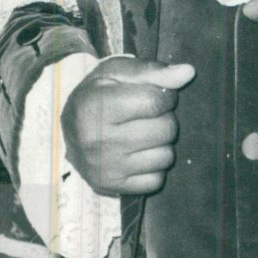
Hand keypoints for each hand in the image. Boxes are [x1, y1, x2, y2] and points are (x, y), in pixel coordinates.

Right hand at [61, 57, 196, 196]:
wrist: (70, 132)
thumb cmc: (97, 96)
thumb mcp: (116, 73)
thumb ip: (151, 71)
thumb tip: (187, 72)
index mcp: (96, 106)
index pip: (156, 101)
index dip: (164, 96)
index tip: (154, 96)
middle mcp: (97, 139)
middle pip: (166, 130)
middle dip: (164, 120)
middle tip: (146, 118)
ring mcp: (105, 167)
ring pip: (166, 157)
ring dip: (161, 145)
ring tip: (142, 136)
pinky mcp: (112, 186)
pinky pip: (156, 180)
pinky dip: (153, 168)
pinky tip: (138, 156)